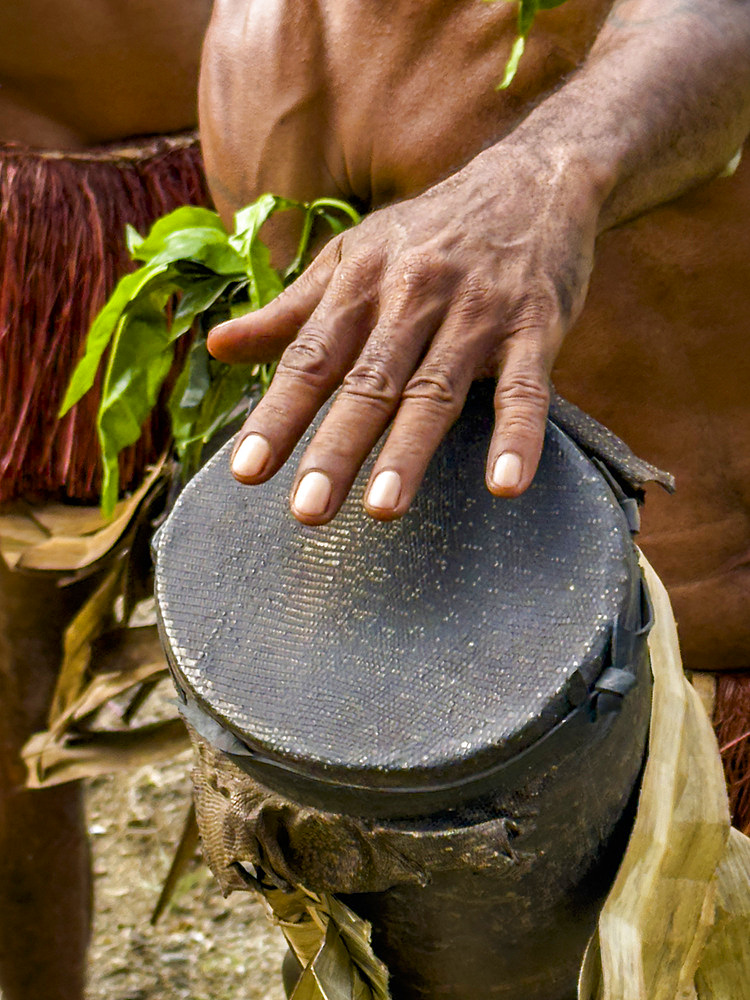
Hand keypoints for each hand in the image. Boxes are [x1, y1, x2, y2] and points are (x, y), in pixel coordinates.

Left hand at [207, 143, 602, 523]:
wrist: (532, 179)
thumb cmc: (428, 232)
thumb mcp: (352, 257)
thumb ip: (290, 311)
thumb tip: (216, 347)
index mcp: (360, 283)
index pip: (310, 357)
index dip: (277, 414)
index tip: (246, 472)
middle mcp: (413, 295)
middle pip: (369, 382)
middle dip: (336, 447)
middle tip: (308, 511)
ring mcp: (477, 311)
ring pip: (437, 390)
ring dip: (410, 451)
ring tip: (384, 511)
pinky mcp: (536, 325)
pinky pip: (525, 388)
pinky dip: (518, 435)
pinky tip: (506, 484)